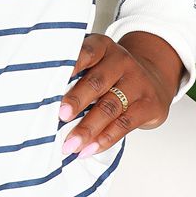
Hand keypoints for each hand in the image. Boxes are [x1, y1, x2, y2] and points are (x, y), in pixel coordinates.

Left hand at [58, 31, 184, 158]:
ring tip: (70, 144)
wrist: (153, 77)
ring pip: (110, 107)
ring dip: (88, 128)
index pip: (87, 52)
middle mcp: (122, 61)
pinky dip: (104, 139)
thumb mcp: (96, 63)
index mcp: (104, 47)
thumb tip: (42, 103)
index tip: (53, 82)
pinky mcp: (150, 105)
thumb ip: (75, 74)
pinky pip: (124, 124)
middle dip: (76, 101)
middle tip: (59, 117)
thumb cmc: (111, 74)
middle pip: (97, 82)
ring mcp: (139, 83)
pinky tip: (89, 149)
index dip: (71, 66)